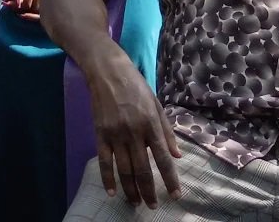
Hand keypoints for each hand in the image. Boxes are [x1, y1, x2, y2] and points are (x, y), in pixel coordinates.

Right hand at [87, 54, 182, 208]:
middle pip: (143, 169)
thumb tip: (177, 156)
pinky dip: (108, 179)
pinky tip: (112, 192)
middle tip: (153, 206)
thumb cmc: (136, 86)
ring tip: (136, 203)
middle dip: (149, 191)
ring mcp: (116, 134)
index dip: (170, 179)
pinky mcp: (100, 134)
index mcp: (151, 124)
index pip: (163, 158)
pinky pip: (104, 162)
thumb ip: (167, 131)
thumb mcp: (156, 104)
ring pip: (124, 170)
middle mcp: (134, 132)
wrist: (108, 71)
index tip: (176, 196)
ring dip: (131, 189)